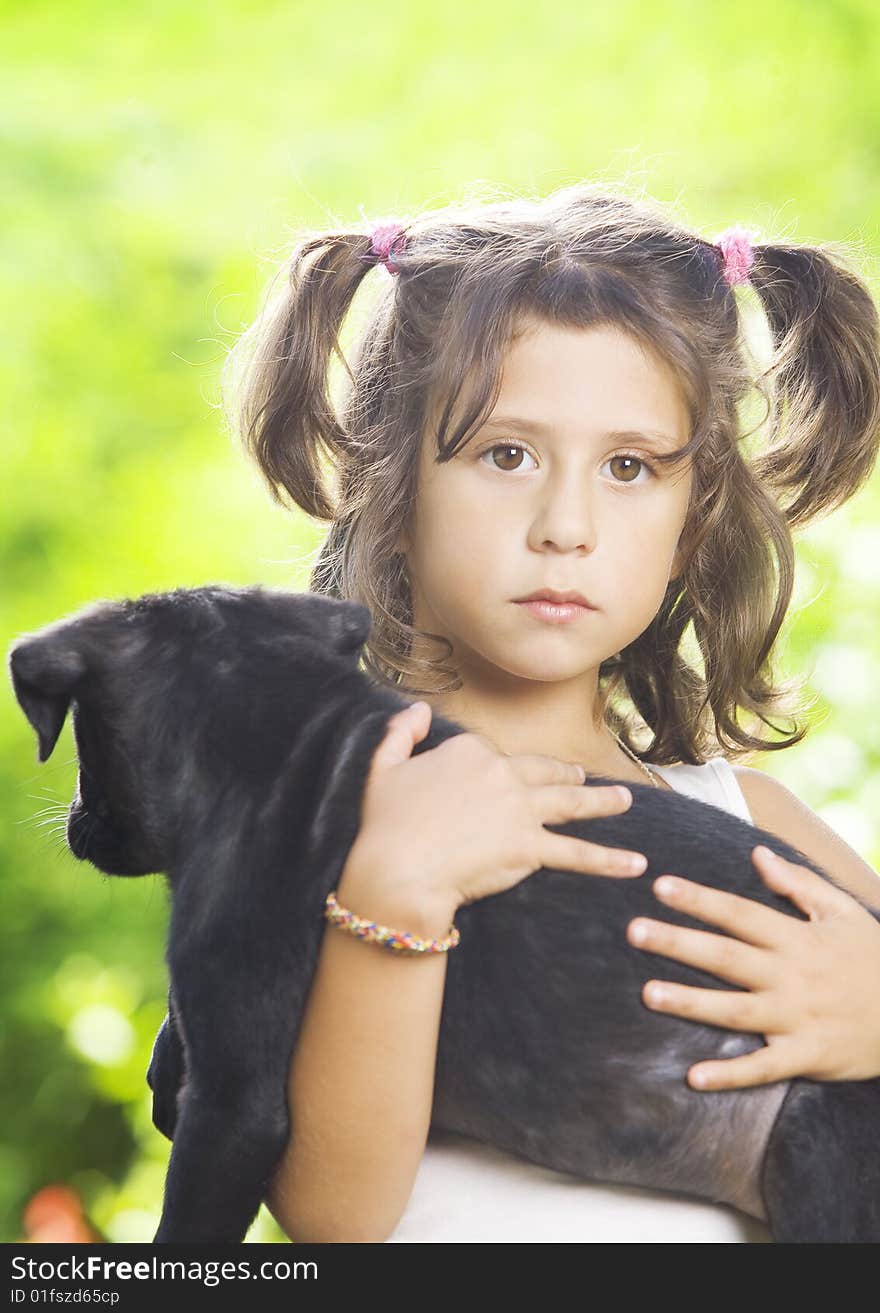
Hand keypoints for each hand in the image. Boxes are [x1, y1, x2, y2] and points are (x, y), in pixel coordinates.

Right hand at [351, 701, 647, 919]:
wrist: (397, 870)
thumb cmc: (384, 823)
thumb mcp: (383, 767)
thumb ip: (401, 732)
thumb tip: (417, 709)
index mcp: (469, 750)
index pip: (496, 754)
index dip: (502, 768)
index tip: (508, 777)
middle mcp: (501, 772)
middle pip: (544, 771)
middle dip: (567, 775)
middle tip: (583, 780)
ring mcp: (520, 810)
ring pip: (570, 802)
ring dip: (602, 802)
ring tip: (624, 802)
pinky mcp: (530, 848)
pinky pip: (577, 854)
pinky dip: (609, 859)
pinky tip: (634, 863)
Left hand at [625, 845, 879, 1089]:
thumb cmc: (875, 958)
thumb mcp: (843, 912)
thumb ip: (798, 884)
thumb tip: (757, 853)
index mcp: (797, 938)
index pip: (739, 913)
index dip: (700, 900)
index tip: (660, 885)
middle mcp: (792, 976)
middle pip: (727, 956)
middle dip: (679, 943)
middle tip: (634, 931)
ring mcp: (797, 1018)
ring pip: (736, 1010)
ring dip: (692, 1002)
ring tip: (649, 993)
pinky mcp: (806, 1056)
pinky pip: (763, 1068)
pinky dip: (730, 1075)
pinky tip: (693, 1076)